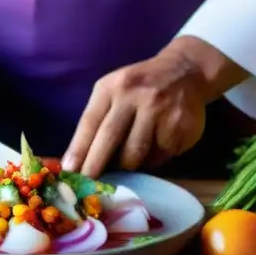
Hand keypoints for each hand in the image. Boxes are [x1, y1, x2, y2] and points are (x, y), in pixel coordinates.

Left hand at [62, 38, 243, 176]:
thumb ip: (100, 118)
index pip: (90, 121)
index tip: (69, 170)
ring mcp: (159, 109)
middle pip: (110, 136)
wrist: (185, 70)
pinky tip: (158, 145)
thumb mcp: (115, 90)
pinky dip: (154, 158)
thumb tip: (82, 160)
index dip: (79, 148)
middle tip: (89, 183)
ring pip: (136, 152)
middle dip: (96, 164)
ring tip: (129, 160)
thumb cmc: (140, 87)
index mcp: (112, 87)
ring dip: (129, 163)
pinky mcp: (180, 125)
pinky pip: (161, 154)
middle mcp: (135, 95)